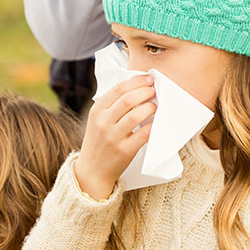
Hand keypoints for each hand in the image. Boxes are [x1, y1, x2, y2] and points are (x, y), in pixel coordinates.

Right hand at [74, 75, 155, 199]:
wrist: (93, 170)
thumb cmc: (99, 142)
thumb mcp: (97, 120)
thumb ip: (112, 105)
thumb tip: (137, 88)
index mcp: (97, 111)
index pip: (118, 89)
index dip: (136, 81)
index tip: (148, 79)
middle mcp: (103, 122)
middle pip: (128, 100)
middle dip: (145, 92)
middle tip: (154, 91)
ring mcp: (113, 137)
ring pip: (136, 115)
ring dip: (150, 108)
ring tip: (155, 106)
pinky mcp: (124, 151)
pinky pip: (143, 134)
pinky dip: (153, 126)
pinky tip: (156, 122)